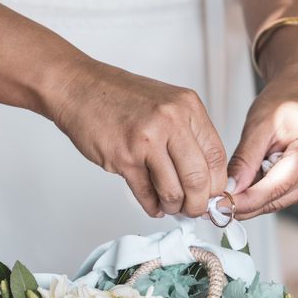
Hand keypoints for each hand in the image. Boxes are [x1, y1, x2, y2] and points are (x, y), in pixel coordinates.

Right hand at [49, 58, 226, 217]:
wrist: (80, 88)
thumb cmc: (121, 97)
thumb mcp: (168, 105)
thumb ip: (189, 136)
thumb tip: (206, 179)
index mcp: (188, 107)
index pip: (217, 157)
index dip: (217, 184)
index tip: (212, 195)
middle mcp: (171, 121)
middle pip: (199, 179)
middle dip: (198, 204)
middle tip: (194, 210)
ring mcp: (146, 140)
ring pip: (173, 191)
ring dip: (174, 207)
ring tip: (171, 206)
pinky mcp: (123, 157)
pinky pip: (146, 194)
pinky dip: (152, 206)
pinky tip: (154, 205)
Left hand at [227, 69, 297, 218]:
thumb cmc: (284, 102)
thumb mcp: (258, 125)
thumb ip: (245, 160)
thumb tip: (230, 190)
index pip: (275, 187)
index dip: (244, 201)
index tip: (218, 206)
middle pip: (276, 200)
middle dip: (243, 202)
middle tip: (213, 203)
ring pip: (276, 203)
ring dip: (252, 197)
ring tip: (233, 182)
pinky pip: (281, 198)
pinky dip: (262, 193)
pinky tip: (254, 177)